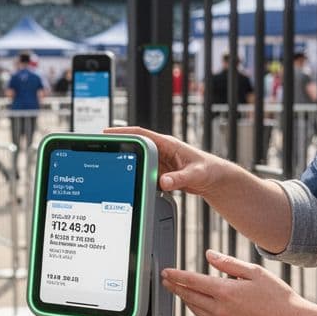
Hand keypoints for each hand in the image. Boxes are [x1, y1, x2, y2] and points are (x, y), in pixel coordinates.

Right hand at [106, 126, 224, 194]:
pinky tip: (129, 183)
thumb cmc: (209, 170)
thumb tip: (164, 182)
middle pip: (135, 147)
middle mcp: (162, 151)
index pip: (141, 135)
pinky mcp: (160, 173)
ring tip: (110, 168)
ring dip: (126, 164)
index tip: (107, 133)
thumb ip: (179, 178)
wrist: (214, 180)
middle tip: (101, 149)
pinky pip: (144, 173)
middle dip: (119, 147)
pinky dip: (136, 177)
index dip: (123, 132)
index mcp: (168, 144)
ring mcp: (160, 162)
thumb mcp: (195, 174)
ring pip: (138, 161)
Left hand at [161, 250, 311, 315]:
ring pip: (198, 311)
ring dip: (187, 300)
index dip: (176, 276)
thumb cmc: (278, 296)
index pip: (192, 281)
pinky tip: (202, 307)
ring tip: (180, 292)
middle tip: (166, 281)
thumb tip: (209, 255)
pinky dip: (202, 312)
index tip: (165, 272)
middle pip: (190, 297)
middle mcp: (221, 310)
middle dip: (176, 288)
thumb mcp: (255, 272)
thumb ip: (228, 264)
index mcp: (226, 292)